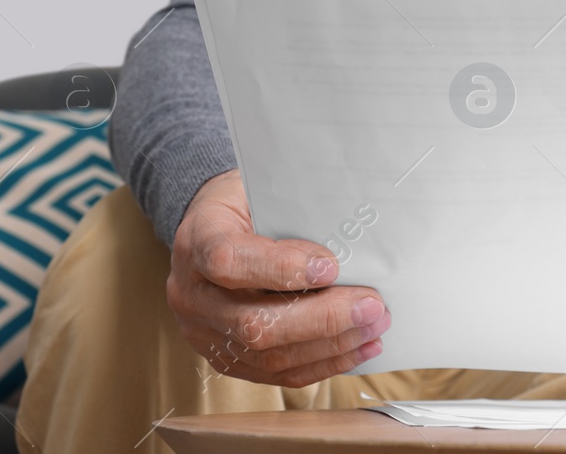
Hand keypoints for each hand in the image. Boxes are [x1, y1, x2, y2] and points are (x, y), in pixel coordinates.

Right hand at [167, 169, 390, 386]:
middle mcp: (192, 295)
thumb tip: (351, 241)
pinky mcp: (223, 358)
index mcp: (196, 242)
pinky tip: (356, 348)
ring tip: (374, 328)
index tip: (331, 266)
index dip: (280, 268)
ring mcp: (203, 333)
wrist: (213, 229)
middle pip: (252, 323)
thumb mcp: (263, 193)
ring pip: (266, 355)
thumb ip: (294, 214)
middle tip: (372, 306)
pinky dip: (321, 364)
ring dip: (330, 346)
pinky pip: (273, 372)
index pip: (228, 261)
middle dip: (322, 319)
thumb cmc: (247, 205)